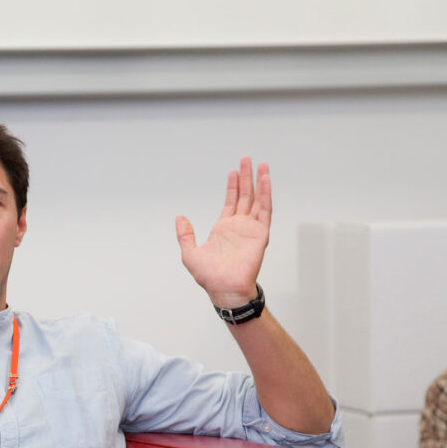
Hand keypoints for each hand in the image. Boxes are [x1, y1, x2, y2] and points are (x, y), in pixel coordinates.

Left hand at [175, 157, 270, 308]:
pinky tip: (266, 180)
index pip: (230, 202)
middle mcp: (239, 226)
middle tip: (247, 160)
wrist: (224, 287)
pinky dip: (266, 194)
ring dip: (259, 182)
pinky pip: (265, 210)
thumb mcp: (189, 252)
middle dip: (246, 178)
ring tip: (261, 165)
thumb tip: (180, 217)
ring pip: (257, 200)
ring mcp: (251, 229)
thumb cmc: (209, 276)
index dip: (232, 186)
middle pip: (245, 196)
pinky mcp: (260, 233)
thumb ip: (185, 234)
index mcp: (223, 229)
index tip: (234, 172)